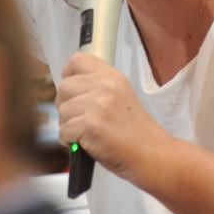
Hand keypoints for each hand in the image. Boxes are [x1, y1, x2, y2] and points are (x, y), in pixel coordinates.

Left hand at [57, 52, 169, 181]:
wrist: (151, 153)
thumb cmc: (135, 132)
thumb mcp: (120, 96)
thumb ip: (98, 88)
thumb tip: (68, 92)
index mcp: (112, 76)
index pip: (77, 60)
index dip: (70, 75)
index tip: (75, 92)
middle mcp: (105, 85)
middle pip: (64, 86)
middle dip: (66, 105)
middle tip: (82, 119)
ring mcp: (97, 104)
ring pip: (62, 111)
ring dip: (68, 126)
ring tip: (87, 133)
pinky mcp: (91, 125)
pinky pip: (63, 131)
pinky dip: (70, 141)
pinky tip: (87, 143)